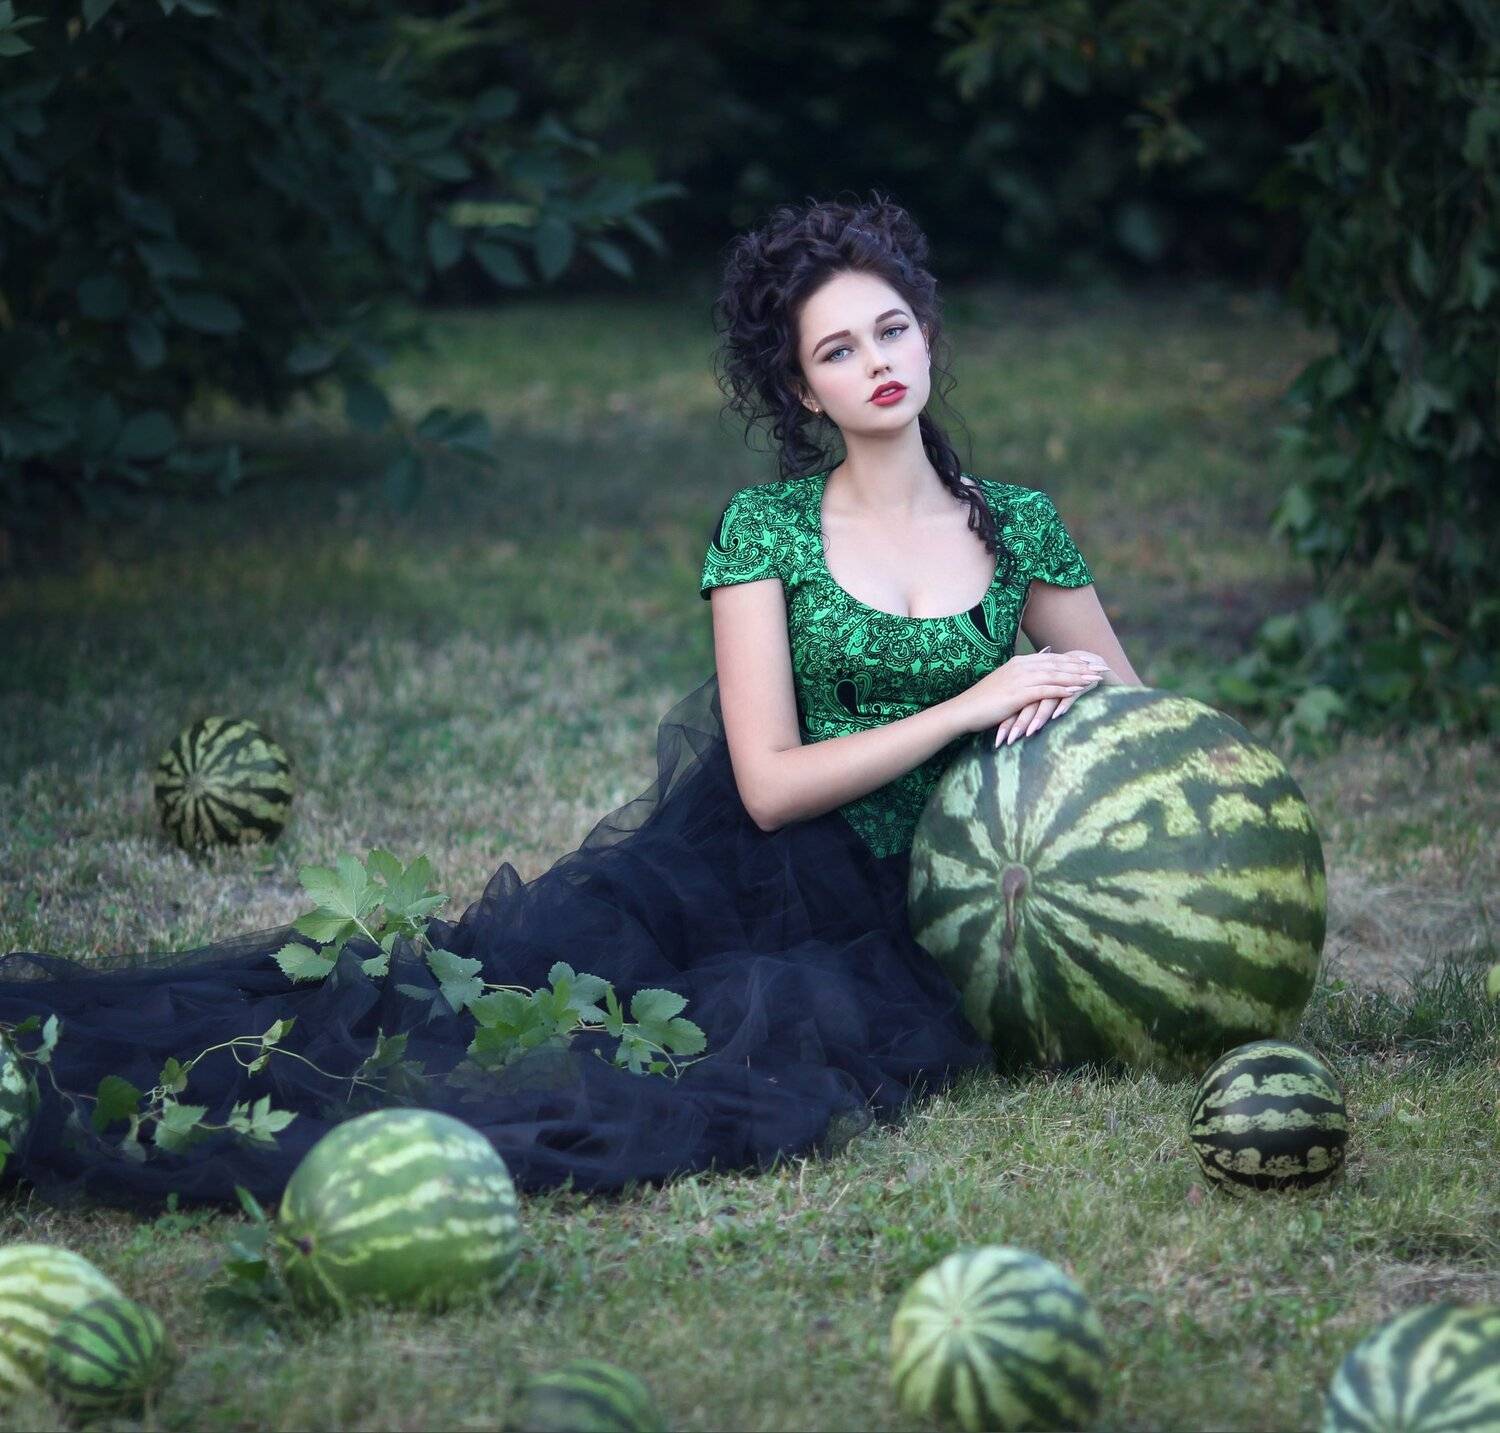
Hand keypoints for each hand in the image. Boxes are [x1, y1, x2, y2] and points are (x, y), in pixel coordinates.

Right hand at [955, 648, 1103, 736]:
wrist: (963, 710)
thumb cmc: (984, 702)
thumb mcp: (1005, 685)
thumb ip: (1022, 677)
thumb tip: (1036, 678)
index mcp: (1019, 663)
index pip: (1053, 659)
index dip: (1074, 660)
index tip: (1093, 662)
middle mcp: (1021, 667)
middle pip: (1058, 664)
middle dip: (1082, 666)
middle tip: (1103, 667)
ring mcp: (1019, 679)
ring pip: (1055, 675)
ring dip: (1077, 676)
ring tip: (1096, 679)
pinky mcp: (1017, 694)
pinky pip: (1044, 690)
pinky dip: (1062, 689)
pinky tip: (1077, 691)